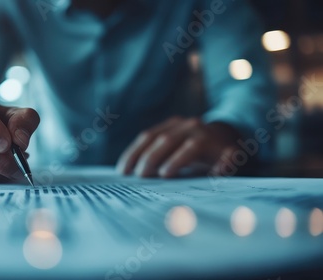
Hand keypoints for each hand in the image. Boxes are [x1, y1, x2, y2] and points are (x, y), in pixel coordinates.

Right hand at [116, 117, 240, 177]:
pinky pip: (144, 136)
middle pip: (166, 140)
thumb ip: (227, 165)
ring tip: (123, 172)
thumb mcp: (231, 163)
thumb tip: (223, 166)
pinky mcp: (164, 125)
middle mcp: (190, 126)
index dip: (176, 160)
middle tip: (140, 177)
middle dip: (151, 158)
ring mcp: (175, 123)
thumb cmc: (224, 156)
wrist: (222, 135)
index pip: (190, 148)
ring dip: (135, 154)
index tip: (163, 175)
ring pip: (150, 136)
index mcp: (206, 138)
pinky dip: (132, 151)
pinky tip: (124, 165)